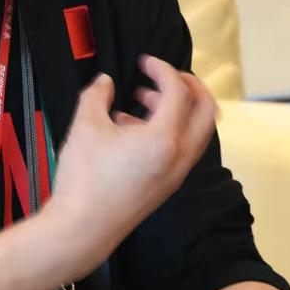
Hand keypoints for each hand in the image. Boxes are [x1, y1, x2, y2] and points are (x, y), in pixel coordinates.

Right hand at [43, 55, 215, 281]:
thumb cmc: (84, 180)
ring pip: (196, 131)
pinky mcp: (166, 185)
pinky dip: (169, 129)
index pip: (179, 91)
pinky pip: (182, 148)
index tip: (145, 61)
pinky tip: (131, 129)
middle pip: (207, 111)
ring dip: (178, 108)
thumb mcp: (85, 126)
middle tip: (164, 74)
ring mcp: (176, 174)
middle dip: (189, 85)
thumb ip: (97, 94)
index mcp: (164, 139)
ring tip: (141, 99)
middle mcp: (179, 157)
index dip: (163, 69)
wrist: (82, 228)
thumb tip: (106, 82)